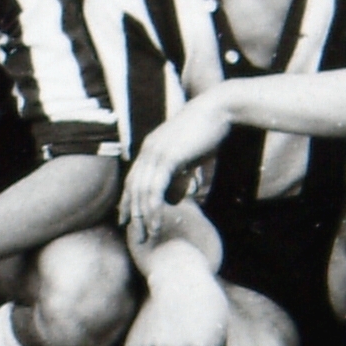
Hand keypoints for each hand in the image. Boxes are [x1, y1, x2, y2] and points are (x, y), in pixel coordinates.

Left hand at [123, 95, 233, 247]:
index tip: (127, 219)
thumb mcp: (190, 157)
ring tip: (147, 236)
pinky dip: (153, 210)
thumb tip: (175, 197)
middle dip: (132, 213)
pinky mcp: (167, 158)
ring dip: (143, 217)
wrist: (218, 109)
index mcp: (150, 149)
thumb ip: (180, 176)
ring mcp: (155, 154)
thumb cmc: (208, 131)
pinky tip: (157, 224)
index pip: (133, 179)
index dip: (128, 200)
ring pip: (141, 192)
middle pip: (132, 188)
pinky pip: (154, 189)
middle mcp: (147, 151)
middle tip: (135, 235)